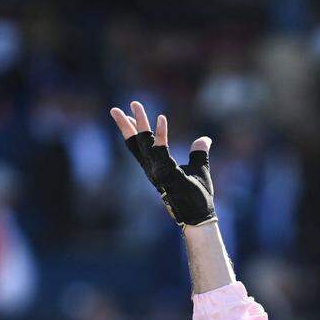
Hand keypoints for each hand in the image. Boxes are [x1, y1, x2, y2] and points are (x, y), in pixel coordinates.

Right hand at [109, 101, 215, 227]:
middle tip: (115, 109)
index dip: (135, 131)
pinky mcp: (166, 172)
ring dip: (140, 123)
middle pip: (135, 144)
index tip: (131, 116)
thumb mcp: (199, 169)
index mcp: (157, 168)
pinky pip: (161, 150)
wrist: (200, 215)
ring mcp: (158, 170)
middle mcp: (153, 168)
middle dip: (126, 125)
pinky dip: (161, 134)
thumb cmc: (198, 196)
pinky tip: (161, 118)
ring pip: (144, 143)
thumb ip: (199, 153)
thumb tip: (204, 140)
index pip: (141, 147)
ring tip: (134, 104)